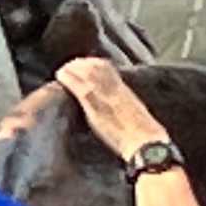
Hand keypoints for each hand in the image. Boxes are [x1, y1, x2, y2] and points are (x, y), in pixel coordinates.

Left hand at [54, 58, 171, 163]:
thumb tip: (119, 106)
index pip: (107, 67)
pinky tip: (60, 77)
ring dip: (72, 69)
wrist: (145, 142)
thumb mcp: (137, 112)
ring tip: (62, 71)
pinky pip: (79, 87)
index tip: (84, 63)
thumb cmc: (144, 134)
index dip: (94, 63)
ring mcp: (104, 96)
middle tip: (69, 66)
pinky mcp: (95, 107)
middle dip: (80, 64)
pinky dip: (68, 80)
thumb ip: (125, 104)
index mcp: (124, 90)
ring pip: (86, 73)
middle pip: (95, 66)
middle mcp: (114, 89)